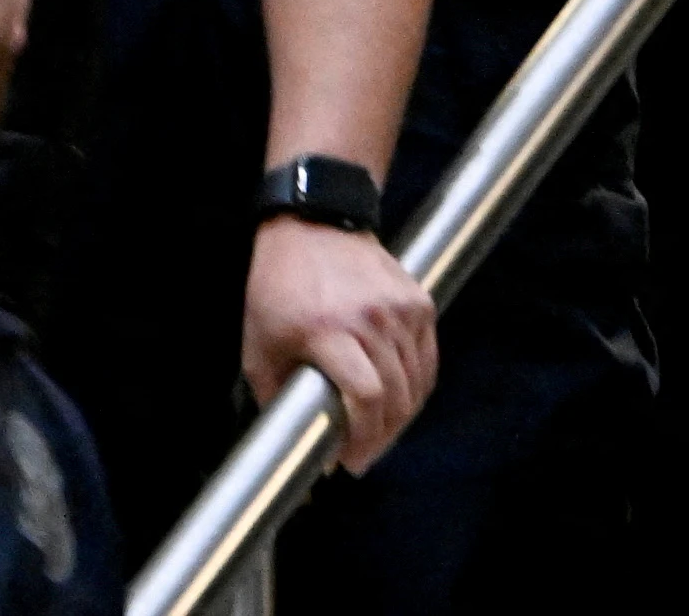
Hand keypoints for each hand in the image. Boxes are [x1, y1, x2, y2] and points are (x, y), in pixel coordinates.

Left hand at [244, 215, 439, 472]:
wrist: (313, 227)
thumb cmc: (279, 287)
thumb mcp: (260, 346)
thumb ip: (274, 397)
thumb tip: (289, 445)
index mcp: (327, 330)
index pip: (366, 395)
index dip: (362, 438)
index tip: (348, 461)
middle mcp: (370, 318)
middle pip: (396, 395)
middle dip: (381, 437)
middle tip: (364, 455)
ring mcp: (400, 307)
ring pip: (417, 380)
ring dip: (402, 416)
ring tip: (381, 432)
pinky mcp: (418, 300)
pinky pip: (428, 357)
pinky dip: (419, 385)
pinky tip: (402, 400)